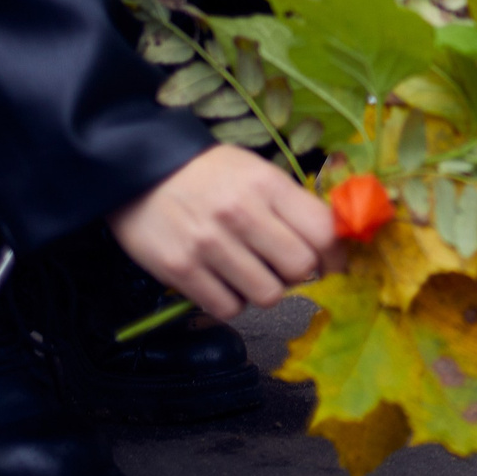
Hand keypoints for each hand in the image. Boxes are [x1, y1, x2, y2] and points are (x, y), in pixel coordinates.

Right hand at [110, 145, 344, 319]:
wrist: (139, 167)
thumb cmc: (208, 172)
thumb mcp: (256, 172)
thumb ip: (290, 205)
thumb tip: (329, 245)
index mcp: (267, 185)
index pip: (324, 231)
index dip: (337, 255)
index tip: (333, 263)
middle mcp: (242, 214)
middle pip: (300, 268)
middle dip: (299, 274)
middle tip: (283, 267)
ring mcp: (210, 244)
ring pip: (267, 295)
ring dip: (264, 290)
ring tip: (249, 273)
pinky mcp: (180, 269)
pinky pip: (228, 308)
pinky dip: (231, 302)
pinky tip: (222, 282)